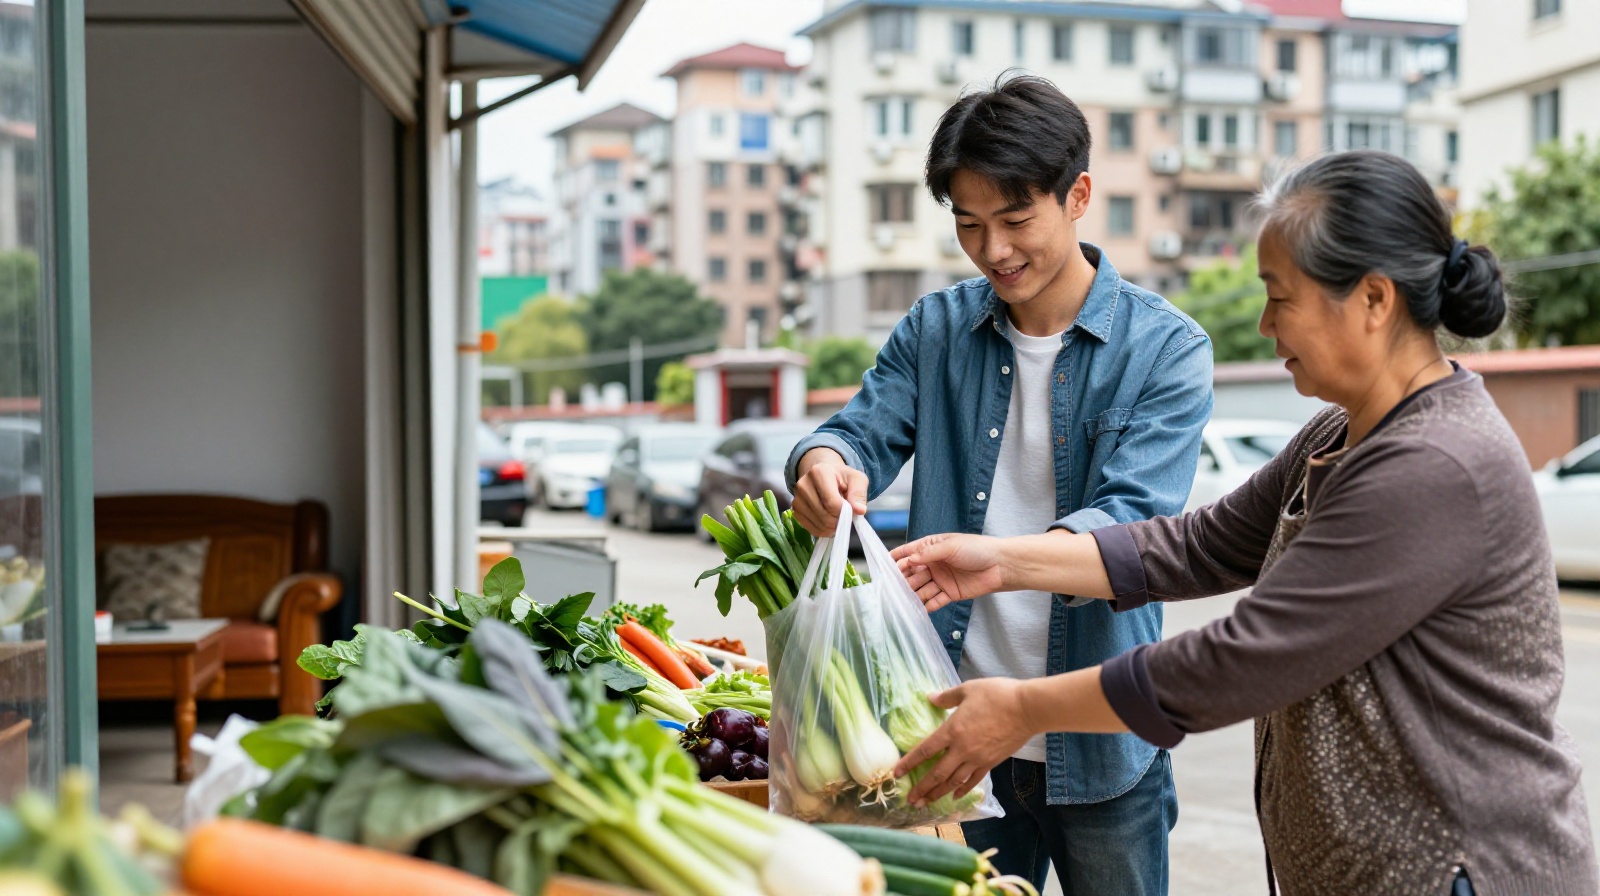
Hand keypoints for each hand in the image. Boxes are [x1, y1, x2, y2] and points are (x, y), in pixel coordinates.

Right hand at [792, 449, 868, 536]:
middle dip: (839, 520)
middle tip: (847, 516)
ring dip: (832, 527)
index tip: (852, 510)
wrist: (826, 476)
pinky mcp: (795, 511)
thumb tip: (859, 510)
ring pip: (818, 524)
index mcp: (818, 472)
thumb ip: (859, 493)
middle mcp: (803, 485)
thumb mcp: (857, 479)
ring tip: (839, 517)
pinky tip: (830, 523)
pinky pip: (811, 529)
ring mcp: (797, 499)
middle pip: (824, 515)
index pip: (831, 502)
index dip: (845, 512)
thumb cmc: (842, 478)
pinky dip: (824, 531)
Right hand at [891, 534, 1006, 610]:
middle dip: (901, 581)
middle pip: (912, 573)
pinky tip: (917, 610)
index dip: (895, 559)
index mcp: (932, 547)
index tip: (881, 567)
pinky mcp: (950, 593)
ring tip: (900, 603)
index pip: (908, 553)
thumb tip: (908, 560)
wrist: (1001, 566)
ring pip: (921, 589)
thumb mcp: (950, 546)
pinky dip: (926, 606)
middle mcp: (934, 564)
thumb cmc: (977, 549)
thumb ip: (928, 553)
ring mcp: (941, 579)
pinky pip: (934, 601)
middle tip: (889, 589)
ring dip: (911, 595)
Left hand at [892, 679, 1034, 805]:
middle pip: (937, 773)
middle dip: (922, 788)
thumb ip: (947, 697)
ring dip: (938, 793)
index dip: (909, 763)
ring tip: (926, 803)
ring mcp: (977, 758)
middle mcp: (962, 749)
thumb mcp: (968, 689)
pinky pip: (973, 780)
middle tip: (910, 800)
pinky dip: (962, 790)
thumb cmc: (997, 694)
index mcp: (952, 730)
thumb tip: (929, 698)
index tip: (896, 773)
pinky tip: (954, 796)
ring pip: (953, 782)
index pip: (925, 750)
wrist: (1027, 708)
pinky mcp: (991, 763)